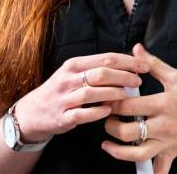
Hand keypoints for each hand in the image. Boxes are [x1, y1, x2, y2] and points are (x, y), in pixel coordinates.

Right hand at [13, 53, 148, 141]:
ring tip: (127, 95)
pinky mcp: (61, 117)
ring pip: (92, 92)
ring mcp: (63, 99)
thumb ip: (98, 67)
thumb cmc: (62, 90)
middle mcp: (68, 79)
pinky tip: (109, 110)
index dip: (128, 62)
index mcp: (74, 65)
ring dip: (113, 93)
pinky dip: (97, 112)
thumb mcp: (75, 73)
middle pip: (101, 73)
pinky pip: (82, 114)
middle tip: (138, 81)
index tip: (144, 66)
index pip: (106, 58)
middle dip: (124, 76)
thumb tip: (130, 63)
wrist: (32, 112)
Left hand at [101, 44, 176, 172]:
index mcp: (163, 103)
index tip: (107, 99)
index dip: (112, 103)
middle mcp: (164, 124)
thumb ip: (153, 64)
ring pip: (137, 153)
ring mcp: (168, 141)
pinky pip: (159, 169)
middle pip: (127, 131)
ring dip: (117, 151)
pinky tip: (138, 171)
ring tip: (108, 143)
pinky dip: (149, 173)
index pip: (128, 106)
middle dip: (110, 126)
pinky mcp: (172, 152)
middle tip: (107, 119)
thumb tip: (136, 49)